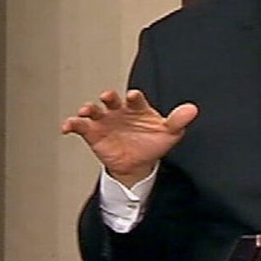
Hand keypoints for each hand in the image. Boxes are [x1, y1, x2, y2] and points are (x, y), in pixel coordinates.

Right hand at [60, 89, 198, 184]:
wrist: (138, 165)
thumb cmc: (152, 143)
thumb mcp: (169, 133)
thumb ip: (178, 120)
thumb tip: (192, 110)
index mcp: (137, 108)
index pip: (135, 99)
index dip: (134, 97)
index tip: (133, 96)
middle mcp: (119, 111)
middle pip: (112, 100)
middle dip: (109, 97)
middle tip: (107, 96)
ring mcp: (105, 121)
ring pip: (94, 110)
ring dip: (88, 109)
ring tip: (86, 110)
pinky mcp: (93, 133)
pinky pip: (79, 126)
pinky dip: (71, 124)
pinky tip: (67, 127)